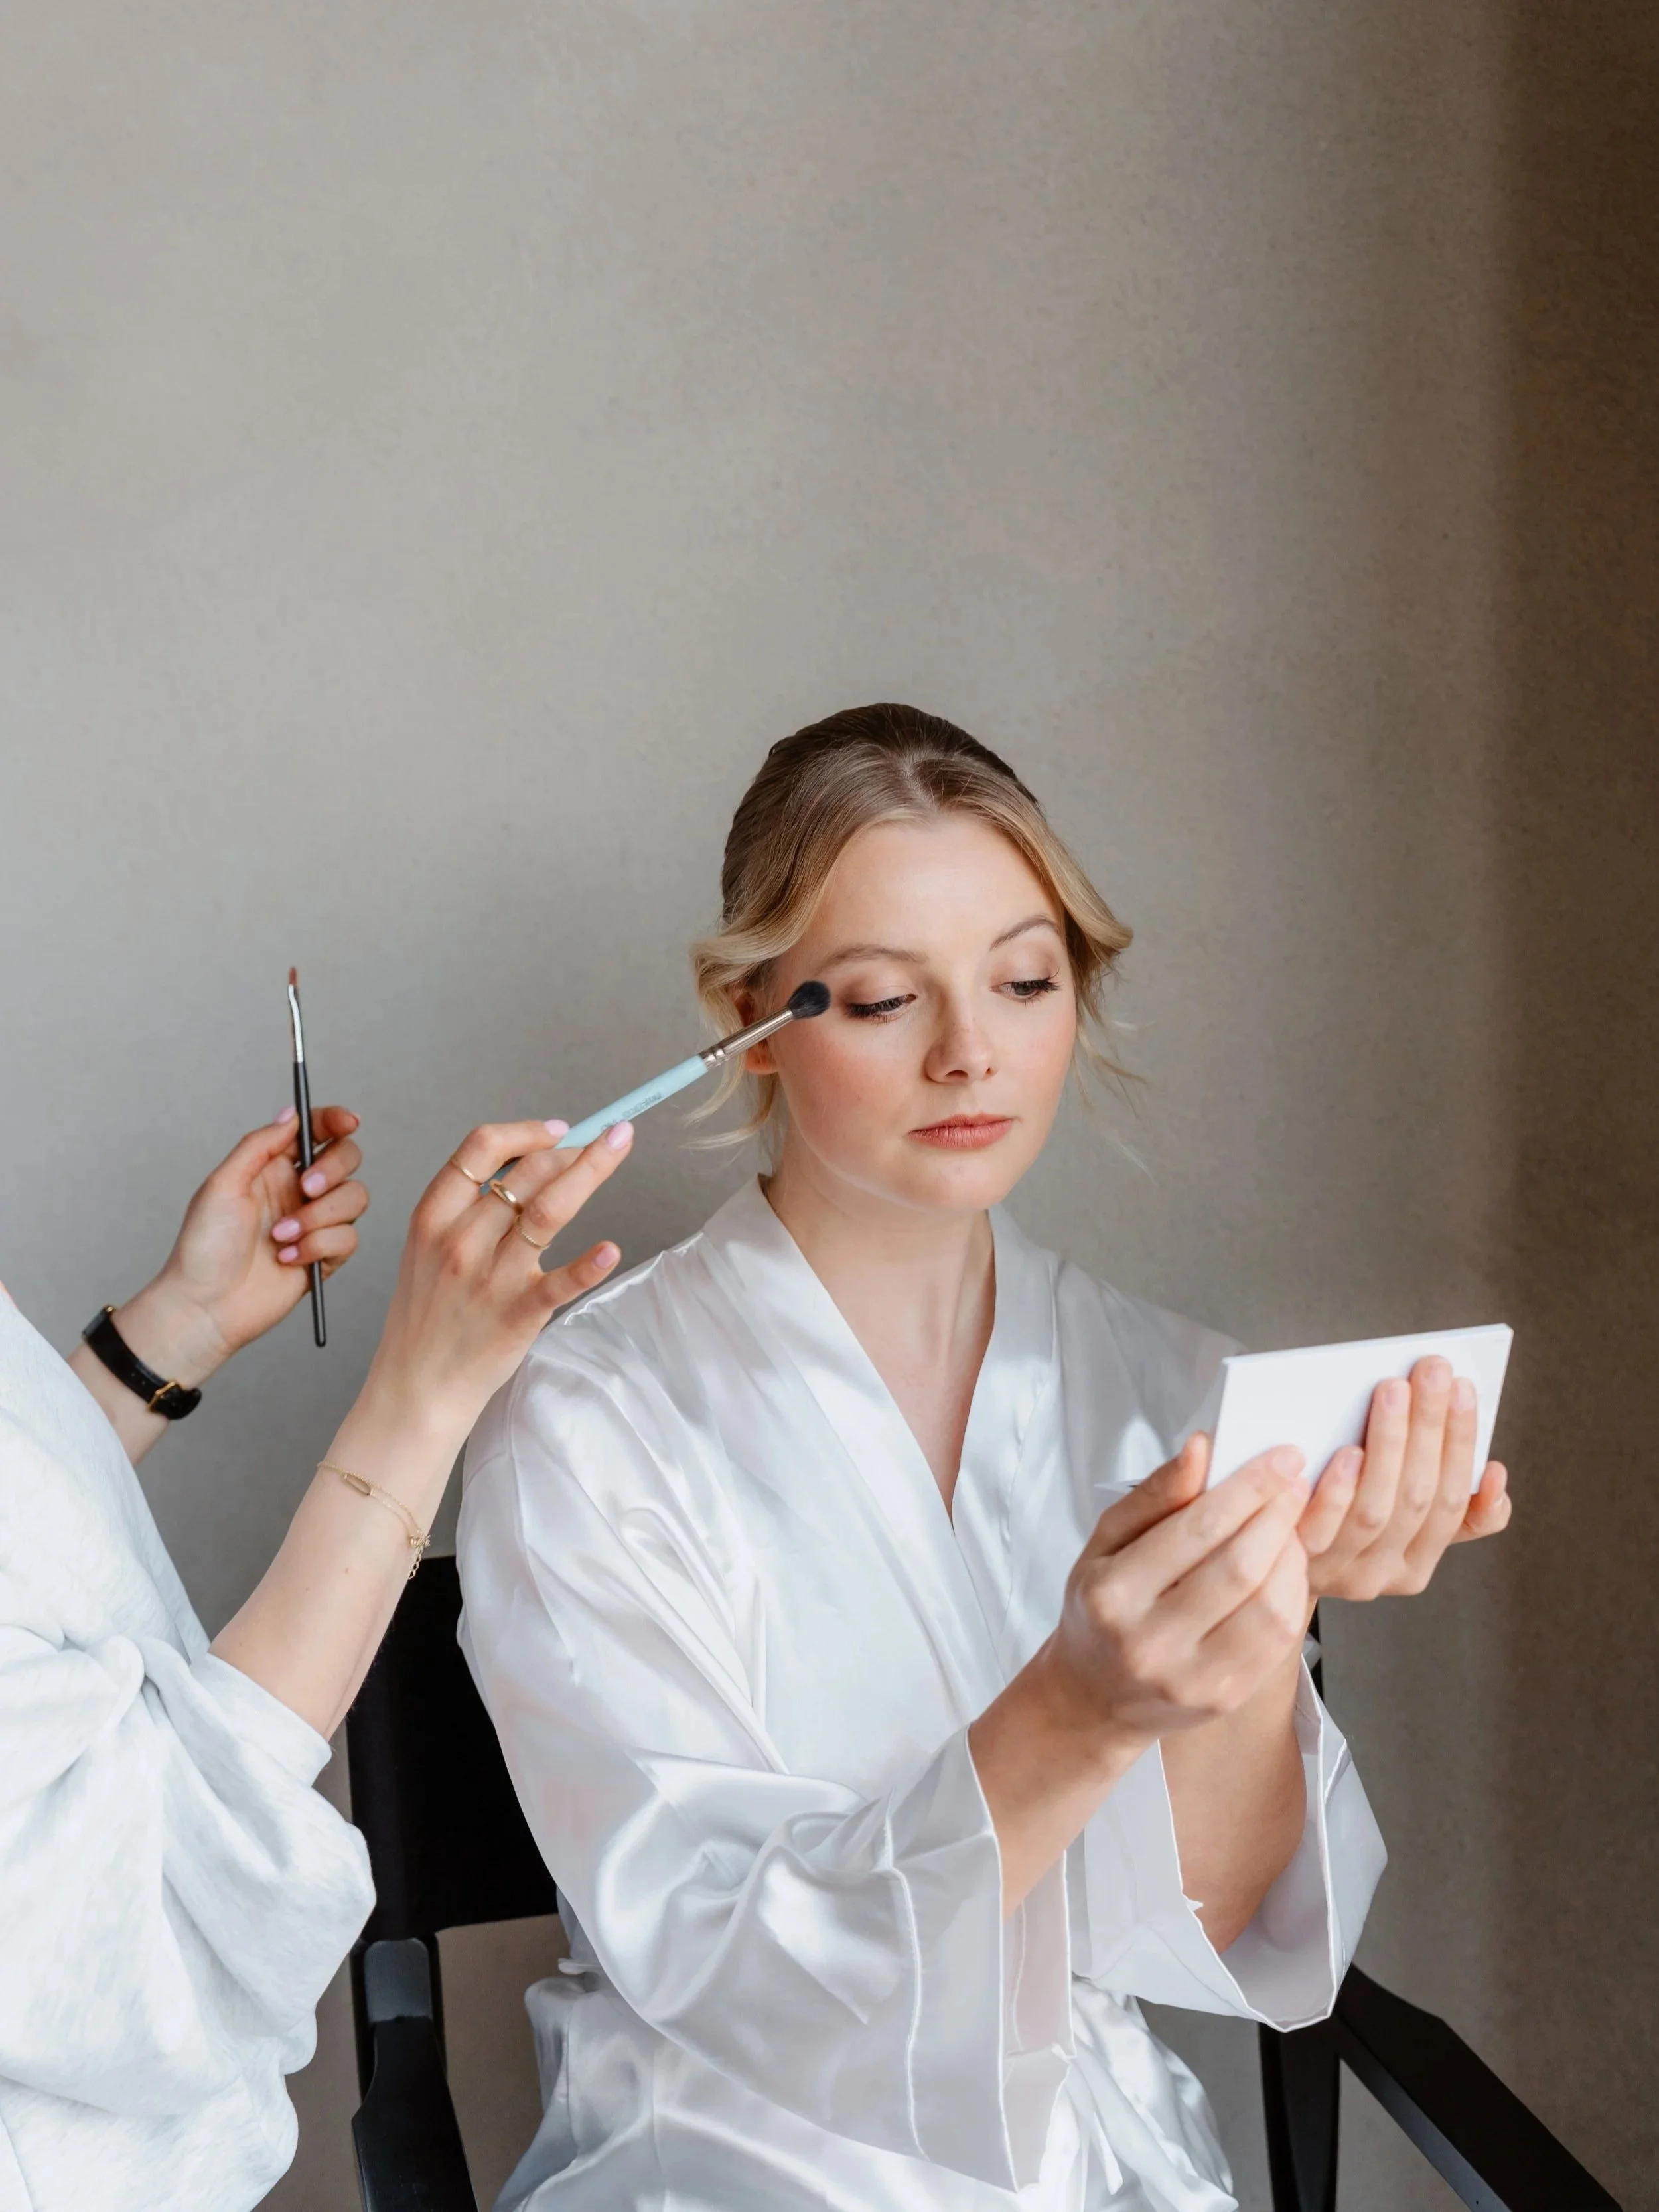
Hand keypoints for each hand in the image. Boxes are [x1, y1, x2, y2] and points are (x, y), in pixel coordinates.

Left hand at [120, 1105, 367, 1383]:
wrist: (207, 1305)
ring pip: (354, 1199)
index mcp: (272, 1167)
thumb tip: (291, 1115)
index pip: (315, 1131)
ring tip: (282, 1237)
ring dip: (319, 1218)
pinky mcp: (324, 1255)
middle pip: (346, 1159)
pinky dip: (318, 1248)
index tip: (348, 1122)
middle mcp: (297, 1191)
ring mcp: (313, 1222)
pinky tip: (287, 1260)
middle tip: (305, 1189)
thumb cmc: (203, 1247)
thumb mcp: (222, 1184)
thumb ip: (259, 1144)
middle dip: (332, 1171)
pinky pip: (348, 1239)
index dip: (336, 1121)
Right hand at [342, 1116, 633, 1456]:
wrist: (416, 1388)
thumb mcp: (427, 1250)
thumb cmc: (428, 1317)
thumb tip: (527, 1167)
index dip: (525, 1131)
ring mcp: (490, 1278)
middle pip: (527, 1173)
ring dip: (591, 1170)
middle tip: (606, 1140)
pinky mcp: (517, 1314)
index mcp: (432, 1217)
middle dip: (574, 1148)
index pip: (480, 1149)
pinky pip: (560, 1282)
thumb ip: (466, 1209)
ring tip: (620, 1146)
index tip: (558, 1129)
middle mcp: (460, 1241)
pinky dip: (590, 1264)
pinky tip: (612, 1249)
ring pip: (549, 1209)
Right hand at [1046, 1434, 1311, 1749]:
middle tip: (1294, 1484)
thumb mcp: (1107, 1542)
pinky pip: (1278, 1642)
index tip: (1281, 1459)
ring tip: (1287, 1527)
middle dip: (1278, 1515)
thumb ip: (1155, 1494)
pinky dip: (1292, 1595)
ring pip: (1268, 1607)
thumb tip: (1202, 1448)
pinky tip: (1284, 1569)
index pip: (1197, 1529)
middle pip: (1239, 1567)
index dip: (1249, 1488)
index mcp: (1113, 1594)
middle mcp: (1150, 1641)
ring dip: (1291, 1556)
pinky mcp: (1223, 1697)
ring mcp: (1191, 1677)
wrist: (1093, 1695)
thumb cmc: (1101, 1608)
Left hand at [1297, 1357, 1511, 1598]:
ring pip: (1376, 1510)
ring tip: (1393, 1390)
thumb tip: (1494, 1474)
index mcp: (1417, 1566)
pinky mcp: (1294, 1563)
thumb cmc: (1335, 1523)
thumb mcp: (1395, 1527)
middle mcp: (1382, 1575)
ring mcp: (1337, 1571)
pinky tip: (1348, 1451)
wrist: (1260, 1566)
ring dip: (1389, 1445)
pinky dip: (1340, 1490)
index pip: (1456, 1502)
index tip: (1464, 1388)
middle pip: (1418, 1498)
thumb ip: (1443, 1506)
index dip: (1462, 1445)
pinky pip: (1322, 1527)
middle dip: (1429, 1427)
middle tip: (1431, 1369)